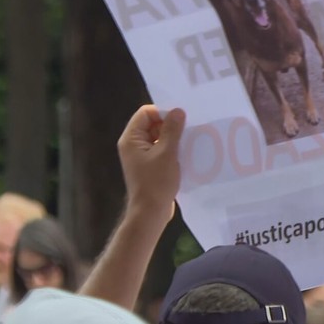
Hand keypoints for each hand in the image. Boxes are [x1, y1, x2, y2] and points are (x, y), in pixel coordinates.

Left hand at [116, 105, 185, 222]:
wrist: (150, 212)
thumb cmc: (156, 182)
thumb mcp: (166, 153)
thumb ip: (172, 130)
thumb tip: (178, 110)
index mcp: (131, 139)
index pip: (146, 113)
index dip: (163, 112)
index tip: (181, 117)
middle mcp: (133, 145)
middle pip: (152, 123)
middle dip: (171, 124)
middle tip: (190, 126)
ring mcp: (142, 156)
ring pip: (159, 137)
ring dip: (174, 137)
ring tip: (191, 138)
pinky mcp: (150, 165)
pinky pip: (162, 149)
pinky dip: (173, 148)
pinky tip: (188, 151)